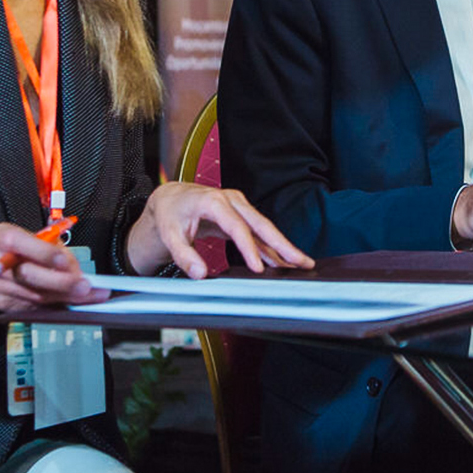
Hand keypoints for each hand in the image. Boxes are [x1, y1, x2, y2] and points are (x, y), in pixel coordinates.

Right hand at [0, 222, 107, 314]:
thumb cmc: (17, 250)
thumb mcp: (33, 238)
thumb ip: (53, 249)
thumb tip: (76, 270)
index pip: (17, 242)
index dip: (42, 252)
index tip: (64, 261)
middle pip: (26, 274)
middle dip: (59, 281)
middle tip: (83, 286)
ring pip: (32, 295)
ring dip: (62, 297)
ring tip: (84, 296)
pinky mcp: (1, 303)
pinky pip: (33, 307)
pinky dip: (55, 305)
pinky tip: (71, 302)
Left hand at [126, 182, 314, 277]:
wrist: (171, 198)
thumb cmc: (171, 213)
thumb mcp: (170, 235)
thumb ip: (184, 255)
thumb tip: (200, 274)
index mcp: (214, 202)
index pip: (237, 227)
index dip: (249, 249)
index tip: (258, 269)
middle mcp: (231, 200)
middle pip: (261, 224)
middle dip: (283, 244)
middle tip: (301, 261)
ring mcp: (239, 206)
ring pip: (265, 228)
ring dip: (283, 246)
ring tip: (302, 263)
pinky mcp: (240, 215)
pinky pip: (259, 232)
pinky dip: (272, 246)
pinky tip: (282, 261)